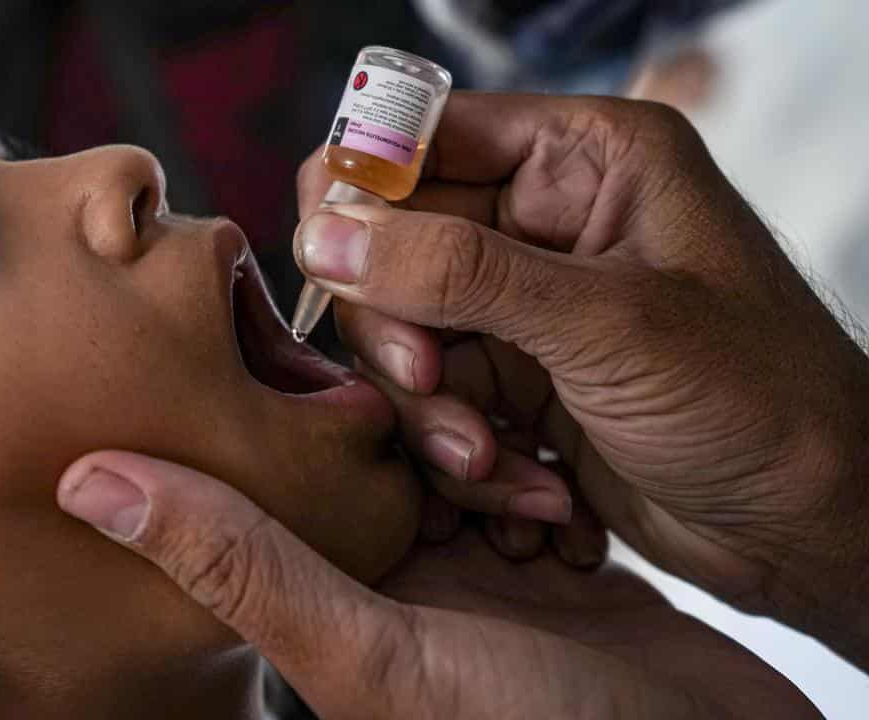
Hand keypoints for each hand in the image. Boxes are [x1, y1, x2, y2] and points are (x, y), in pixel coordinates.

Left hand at [56, 451, 819, 718]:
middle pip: (378, 458)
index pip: (282, 483)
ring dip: (489, 446)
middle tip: (447, 402)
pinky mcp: (550, 569)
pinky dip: (543, 473)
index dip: (293, 415)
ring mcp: (476, 578)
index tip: (305, 340)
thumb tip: (84, 483)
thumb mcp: (368, 650)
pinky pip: (527, 483)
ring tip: (517, 467)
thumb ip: (238, 564)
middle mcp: (393, 587)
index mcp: (329, 603)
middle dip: (419, 426)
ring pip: (457, 460)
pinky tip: (561, 484)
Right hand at [293, 92, 868, 663]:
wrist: (812, 530)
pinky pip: (434, 406)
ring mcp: (524, 309)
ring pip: (403, 339)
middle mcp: (543, 223)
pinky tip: (534, 498)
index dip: (364, 194)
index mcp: (582, 160)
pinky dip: (464, 460)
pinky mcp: (516, 385)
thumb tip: (325, 235)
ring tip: (496, 467)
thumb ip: (455, 272)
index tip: (338, 266)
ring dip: (433, 415)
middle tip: (428, 386)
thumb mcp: (606, 323)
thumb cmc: (761, 402)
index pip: (421, 137)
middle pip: (392, 247)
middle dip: (401, 333)